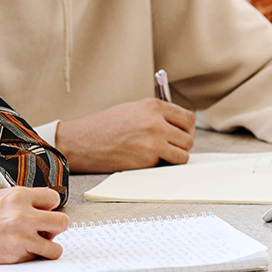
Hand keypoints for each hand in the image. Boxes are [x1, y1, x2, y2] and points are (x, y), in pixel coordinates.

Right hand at [0, 187, 67, 263]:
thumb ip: (22, 201)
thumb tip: (42, 208)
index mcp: (19, 195)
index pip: (54, 198)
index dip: (49, 207)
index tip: (43, 211)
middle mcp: (23, 215)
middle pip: (63, 222)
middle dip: (55, 226)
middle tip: (44, 229)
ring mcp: (20, 238)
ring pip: (55, 247)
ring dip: (47, 246)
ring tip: (33, 242)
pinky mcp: (15, 256)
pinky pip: (37, 258)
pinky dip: (31, 256)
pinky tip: (18, 250)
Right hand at [55, 98, 195, 172]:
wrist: (82, 141)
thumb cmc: (105, 126)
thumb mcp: (133, 110)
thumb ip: (156, 115)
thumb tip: (178, 126)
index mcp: (153, 106)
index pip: (187, 118)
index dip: (186, 129)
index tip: (180, 134)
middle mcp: (156, 121)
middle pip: (189, 137)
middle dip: (182, 145)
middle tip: (170, 148)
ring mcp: (153, 141)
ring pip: (183, 154)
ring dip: (175, 157)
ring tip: (160, 155)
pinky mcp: (148, 159)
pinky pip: (169, 164)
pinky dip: (164, 165)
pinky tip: (148, 160)